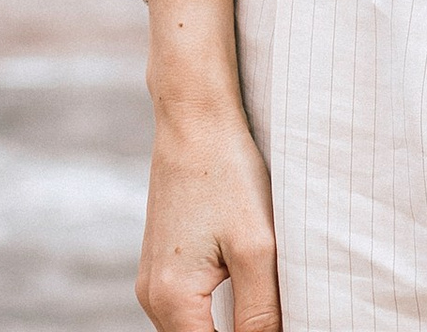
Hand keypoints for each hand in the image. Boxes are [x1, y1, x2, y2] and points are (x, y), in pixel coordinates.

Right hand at [138, 97, 276, 331]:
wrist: (195, 117)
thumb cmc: (227, 173)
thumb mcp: (256, 247)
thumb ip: (261, 313)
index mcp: (172, 299)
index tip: (273, 325)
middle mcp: (152, 297)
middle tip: (274, 316)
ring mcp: (152, 279)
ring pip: (193, 329)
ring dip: (226, 328)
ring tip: (264, 310)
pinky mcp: (160, 263)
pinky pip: (187, 307)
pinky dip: (213, 312)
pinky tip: (243, 294)